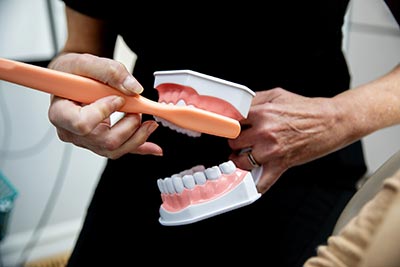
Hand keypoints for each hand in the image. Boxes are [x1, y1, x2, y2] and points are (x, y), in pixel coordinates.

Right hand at [48, 53, 162, 157]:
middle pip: (104, 141)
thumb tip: (134, 88)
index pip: (83, 124)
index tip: (118, 98)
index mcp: (61, 113)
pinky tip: (154, 148)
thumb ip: (110, 72)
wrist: (77, 77)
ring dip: (137, 136)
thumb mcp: (87, 62)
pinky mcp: (101, 143)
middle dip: (128, 125)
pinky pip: (122, 150)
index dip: (104, 112)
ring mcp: (87, 140)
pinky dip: (141, 148)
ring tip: (149, 121)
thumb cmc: (74, 72)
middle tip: (136, 108)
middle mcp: (72, 132)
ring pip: (114, 150)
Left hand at [228, 88, 346, 193]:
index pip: (232, 121)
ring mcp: (272, 150)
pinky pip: (262, 181)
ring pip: (241, 161)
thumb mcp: (278, 94)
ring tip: (243, 156)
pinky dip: (255, 184)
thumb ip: (256, 100)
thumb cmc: (307, 109)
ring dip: (240, 160)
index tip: (227, 128)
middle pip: (233, 141)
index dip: (229, 125)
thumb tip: (239, 107)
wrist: (332, 121)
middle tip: (240, 141)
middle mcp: (264, 131)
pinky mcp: (281, 164)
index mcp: (262, 112)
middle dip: (235, 142)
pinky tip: (251, 182)